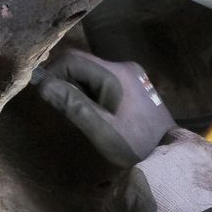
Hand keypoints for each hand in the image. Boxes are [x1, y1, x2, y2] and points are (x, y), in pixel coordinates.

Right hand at [33, 50, 175, 167]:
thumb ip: (73, 105)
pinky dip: (92, 92)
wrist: (168, 152)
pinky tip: (96, 113)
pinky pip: (104, 80)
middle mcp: (124, 66)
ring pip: (92, 73)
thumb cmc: (135, 144)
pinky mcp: (134, 84)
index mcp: (115, 73)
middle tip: (62, 109)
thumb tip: (43, 86)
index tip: (47, 96)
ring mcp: (131, 74)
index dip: (54, 73)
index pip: (72, 59)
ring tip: (79, 114)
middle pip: (82, 64)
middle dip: (66, 82)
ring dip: (79, 89)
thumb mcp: (101, 129)